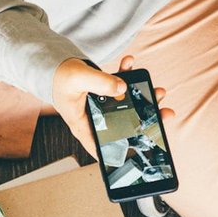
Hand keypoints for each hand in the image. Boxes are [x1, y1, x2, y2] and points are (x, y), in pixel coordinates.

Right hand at [53, 55, 173, 150]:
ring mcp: (103, 108)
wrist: (53, 65)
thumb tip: (123, 88)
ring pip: (128, 107)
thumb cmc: (58, 77)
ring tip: (158, 90)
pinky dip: (128, 75)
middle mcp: (95, 120)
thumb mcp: (78, 79)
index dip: (122, 154)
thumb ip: (100, 83)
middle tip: (164, 112)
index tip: (144, 151)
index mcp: (84, 126)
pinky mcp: (106, 94)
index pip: (102, 147)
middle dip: (146, 119)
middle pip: (123, 126)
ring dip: (144, 98)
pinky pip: (121, 87)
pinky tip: (131, 63)